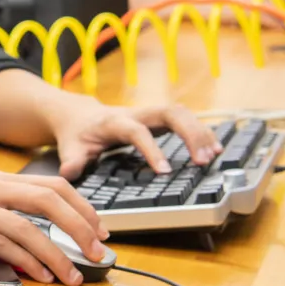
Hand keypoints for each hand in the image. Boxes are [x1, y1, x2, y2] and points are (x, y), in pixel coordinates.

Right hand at [0, 172, 106, 285]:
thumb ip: (3, 221)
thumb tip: (36, 248)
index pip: (54, 186)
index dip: (83, 208)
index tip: (102, 232)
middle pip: (49, 199)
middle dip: (81, 227)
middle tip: (99, 252)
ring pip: (29, 224)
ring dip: (57, 252)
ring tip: (73, 275)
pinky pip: (0, 241)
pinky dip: (25, 259)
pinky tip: (39, 274)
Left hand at [43, 89, 218, 178]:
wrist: (77, 115)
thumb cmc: (75, 134)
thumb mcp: (69, 148)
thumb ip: (72, 161)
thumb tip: (70, 173)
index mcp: (113, 121)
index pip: (137, 131)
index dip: (152, 149)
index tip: (165, 171)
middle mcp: (135, 113)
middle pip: (168, 112)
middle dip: (189, 132)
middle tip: (202, 160)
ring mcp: (148, 114)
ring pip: (181, 112)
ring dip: (199, 131)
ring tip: (213, 155)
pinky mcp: (157, 120)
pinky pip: (184, 119)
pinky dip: (201, 131)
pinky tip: (215, 148)